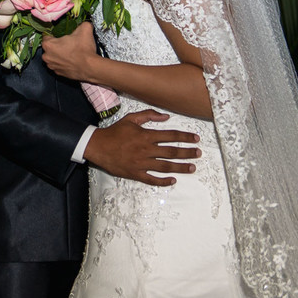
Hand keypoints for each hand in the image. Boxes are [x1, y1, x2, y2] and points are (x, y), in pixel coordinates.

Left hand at [41, 22, 97, 80]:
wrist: (90, 68)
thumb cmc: (84, 50)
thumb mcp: (84, 29)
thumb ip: (82, 23)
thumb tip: (84, 22)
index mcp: (48, 45)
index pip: (46, 35)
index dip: (54, 33)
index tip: (61, 33)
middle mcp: (47, 56)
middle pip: (49, 47)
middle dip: (57, 44)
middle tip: (68, 42)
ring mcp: (52, 66)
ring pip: (53, 56)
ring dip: (59, 54)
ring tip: (71, 51)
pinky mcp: (58, 73)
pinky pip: (58, 65)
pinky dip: (63, 62)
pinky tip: (71, 59)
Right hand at [83, 109, 199, 185]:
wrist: (98, 147)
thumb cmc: (115, 132)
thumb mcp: (131, 119)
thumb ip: (148, 115)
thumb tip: (166, 117)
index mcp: (146, 136)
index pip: (170, 136)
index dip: (185, 137)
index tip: (196, 139)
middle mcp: (146, 150)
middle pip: (171, 152)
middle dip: (187, 153)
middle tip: (199, 154)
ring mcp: (141, 163)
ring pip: (165, 166)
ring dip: (180, 168)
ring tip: (192, 168)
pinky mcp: (136, 174)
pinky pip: (152, 179)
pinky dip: (163, 181)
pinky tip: (173, 181)